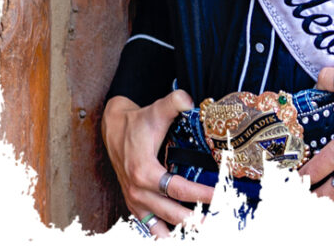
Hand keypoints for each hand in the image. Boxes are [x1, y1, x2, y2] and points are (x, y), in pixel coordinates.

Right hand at [102, 91, 213, 237]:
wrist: (114, 130)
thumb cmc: (139, 122)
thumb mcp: (157, 109)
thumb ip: (176, 102)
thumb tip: (191, 102)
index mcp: (144, 172)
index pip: (178, 189)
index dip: (200, 194)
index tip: (219, 195)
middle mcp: (138, 192)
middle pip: (172, 213)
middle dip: (195, 218)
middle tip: (218, 218)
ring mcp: (135, 201)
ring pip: (159, 227)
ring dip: (181, 230)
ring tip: (202, 229)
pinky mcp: (135, 206)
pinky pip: (150, 227)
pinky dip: (164, 233)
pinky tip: (182, 233)